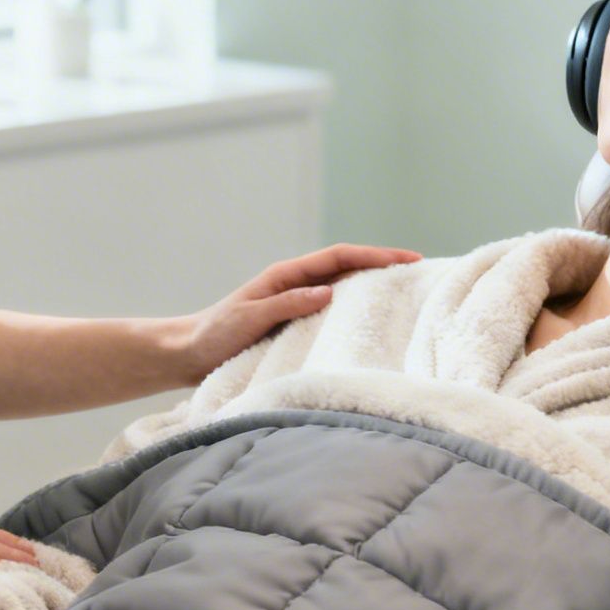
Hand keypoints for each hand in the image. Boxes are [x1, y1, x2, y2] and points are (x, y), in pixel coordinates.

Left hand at [175, 244, 421, 381]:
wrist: (188, 354)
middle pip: (348, 269)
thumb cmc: (214, 335)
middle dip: (384, 266)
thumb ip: (287, 305)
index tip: (408, 258)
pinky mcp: (295, 326)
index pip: (339, 257)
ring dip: (373, 290)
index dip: (375, 255)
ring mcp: (297, 305)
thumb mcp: (249, 317)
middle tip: (420, 273)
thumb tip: (329, 292)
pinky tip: (372, 326)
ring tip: (406, 297)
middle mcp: (295, 286)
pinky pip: (332, 316)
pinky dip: (355, 315)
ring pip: (344, 291)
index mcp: (286, 275)